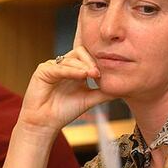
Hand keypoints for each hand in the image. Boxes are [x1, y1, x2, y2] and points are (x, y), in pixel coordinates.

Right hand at [18, 7, 110, 135]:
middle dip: (92, 60)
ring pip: (72, 58)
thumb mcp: (89, 99)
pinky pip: (60, 68)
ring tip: (94, 75)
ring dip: (84, 66)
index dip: (95, 47)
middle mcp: (63, 64)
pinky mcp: (43, 70)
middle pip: (81, 52)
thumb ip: (103, 91)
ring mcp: (53, 66)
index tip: (107, 42)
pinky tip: (83, 75)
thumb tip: (124, 87)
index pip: (86, 52)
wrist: (45, 124)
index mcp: (74, 69)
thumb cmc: (64, 111)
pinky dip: (72, 71)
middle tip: (100, 72)